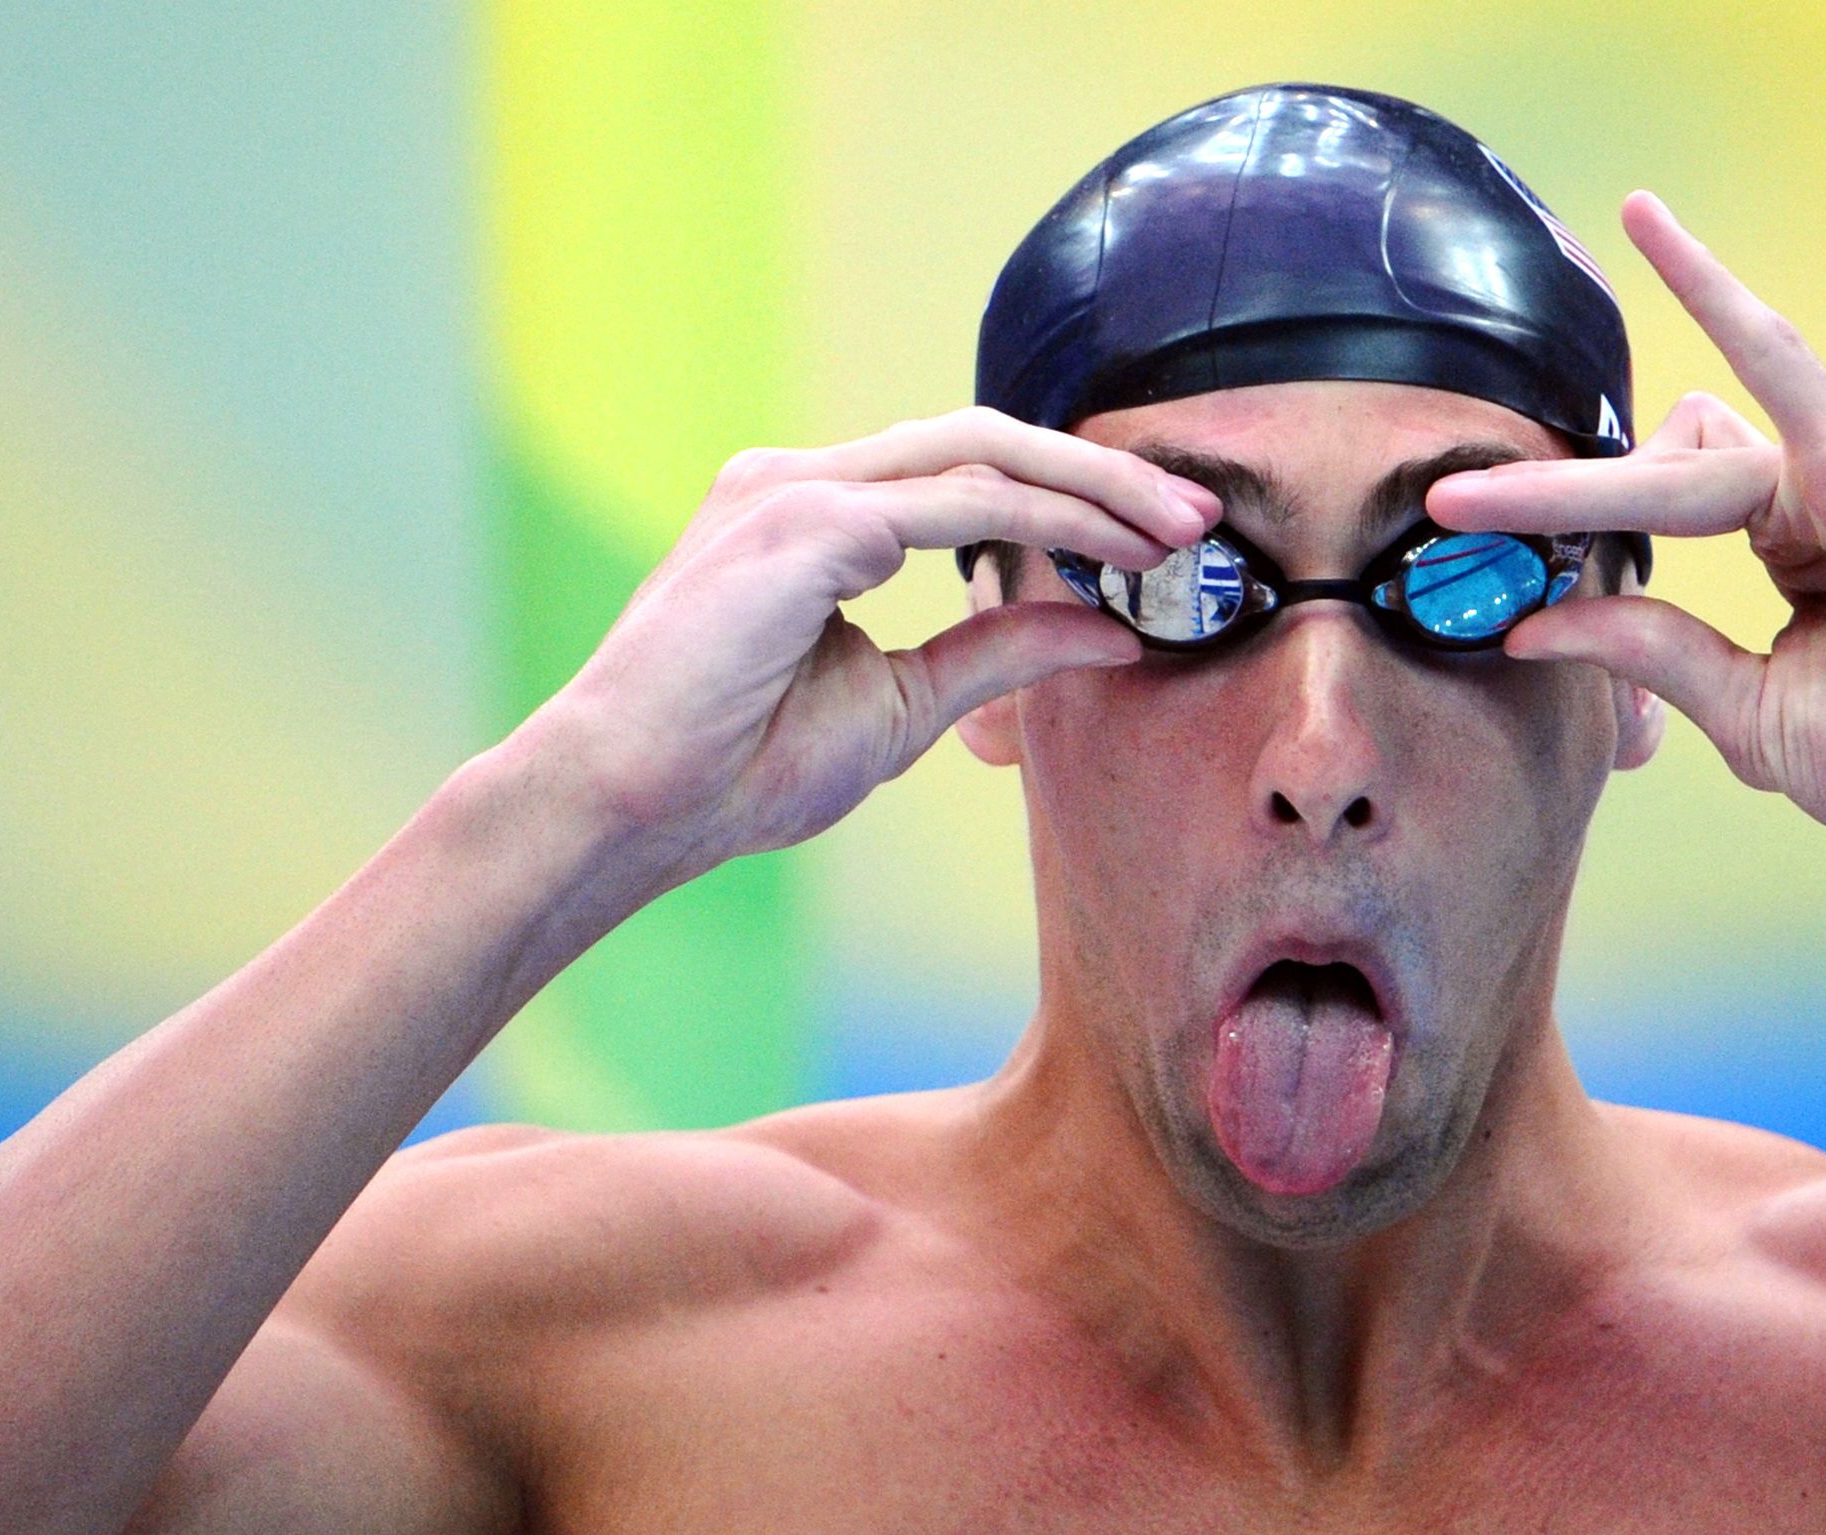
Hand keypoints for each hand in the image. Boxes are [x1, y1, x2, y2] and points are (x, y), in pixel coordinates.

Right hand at [516, 408, 1219, 884]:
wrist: (627, 803)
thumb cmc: (736, 766)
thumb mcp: (904, 703)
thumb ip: (998, 654)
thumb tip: (1110, 632)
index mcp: (815, 516)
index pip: (969, 474)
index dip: (1074, 496)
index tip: (1163, 538)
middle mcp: (802, 482)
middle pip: (987, 440)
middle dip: (1104, 473)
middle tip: (1199, 516)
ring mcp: (796, 491)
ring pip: (983, 453)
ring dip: (1095, 488)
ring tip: (1176, 530)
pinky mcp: (802, 524)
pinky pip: (958, 503)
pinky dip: (1049, 523)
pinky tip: (1112, 556)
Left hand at [1426, 192, 1825, 873]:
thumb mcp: (1748, 714)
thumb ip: (1653, 656)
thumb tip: (1536, 627)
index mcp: (1780, 558)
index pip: (1650, 517)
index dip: (1564, 531)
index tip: (1469, 549)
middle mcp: (1799, 502)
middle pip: (1647, 479)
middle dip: (1543, 498)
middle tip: (1444, 510)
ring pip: (1675, 459)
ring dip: (1576, 488)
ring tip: (1481, 504)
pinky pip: (1772, 356)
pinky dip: (1711, 290)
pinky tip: (1650, 226)